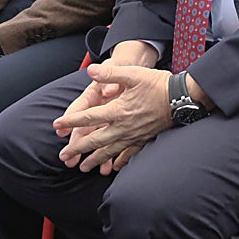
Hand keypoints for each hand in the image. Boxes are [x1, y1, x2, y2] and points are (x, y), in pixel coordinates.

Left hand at [54, 63, 172, 174]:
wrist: (181, 98)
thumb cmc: (157, 84)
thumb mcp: (132, 74)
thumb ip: (110, 73)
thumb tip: (90, 71)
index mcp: (117, 110)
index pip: (88, 117)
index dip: (71, 122)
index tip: (57, 126)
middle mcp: (122, 127)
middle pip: (95, 141)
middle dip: (78, 149)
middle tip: (64, 156)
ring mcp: (133, 136)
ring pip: (109, 151)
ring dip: (94, 160)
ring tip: (83, 168)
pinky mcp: (144, 139)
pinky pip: (129, 155)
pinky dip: (120, 162)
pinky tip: (114, 168)